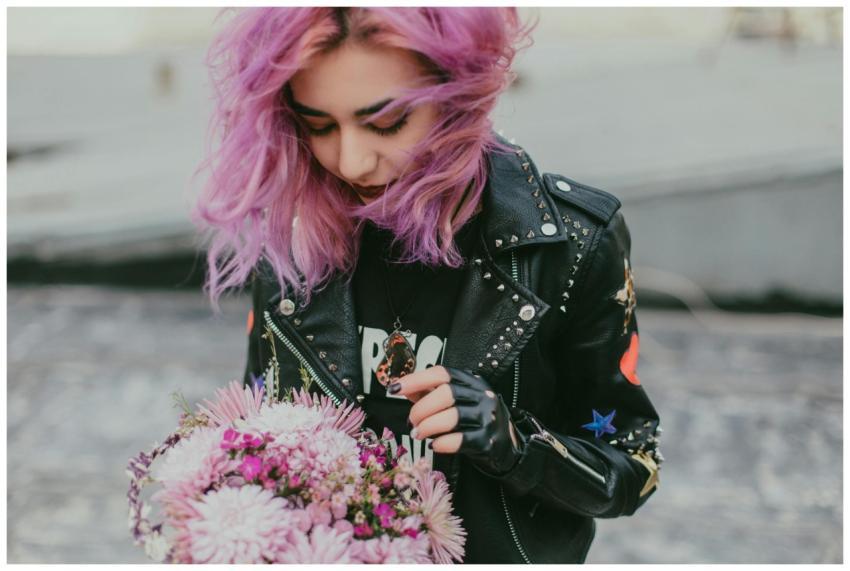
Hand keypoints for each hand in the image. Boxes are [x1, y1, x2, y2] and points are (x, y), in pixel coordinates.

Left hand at [389, 365, 522, 473]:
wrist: (506, 446)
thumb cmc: (474, 419)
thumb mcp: (457, 400)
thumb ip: (430, 392)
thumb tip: (401, 387)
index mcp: (471, 381)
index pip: (441, 373)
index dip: (416, 379)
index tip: (395, 388)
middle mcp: (482, 396)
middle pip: (446, 394)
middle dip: (421, 409)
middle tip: (411, 421)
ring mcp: (488, 418)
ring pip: (452, 417)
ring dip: (428, 426)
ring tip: (418, 433)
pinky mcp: (487, 440)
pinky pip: (459, 440)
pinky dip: (441, 443)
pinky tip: (434, 444)